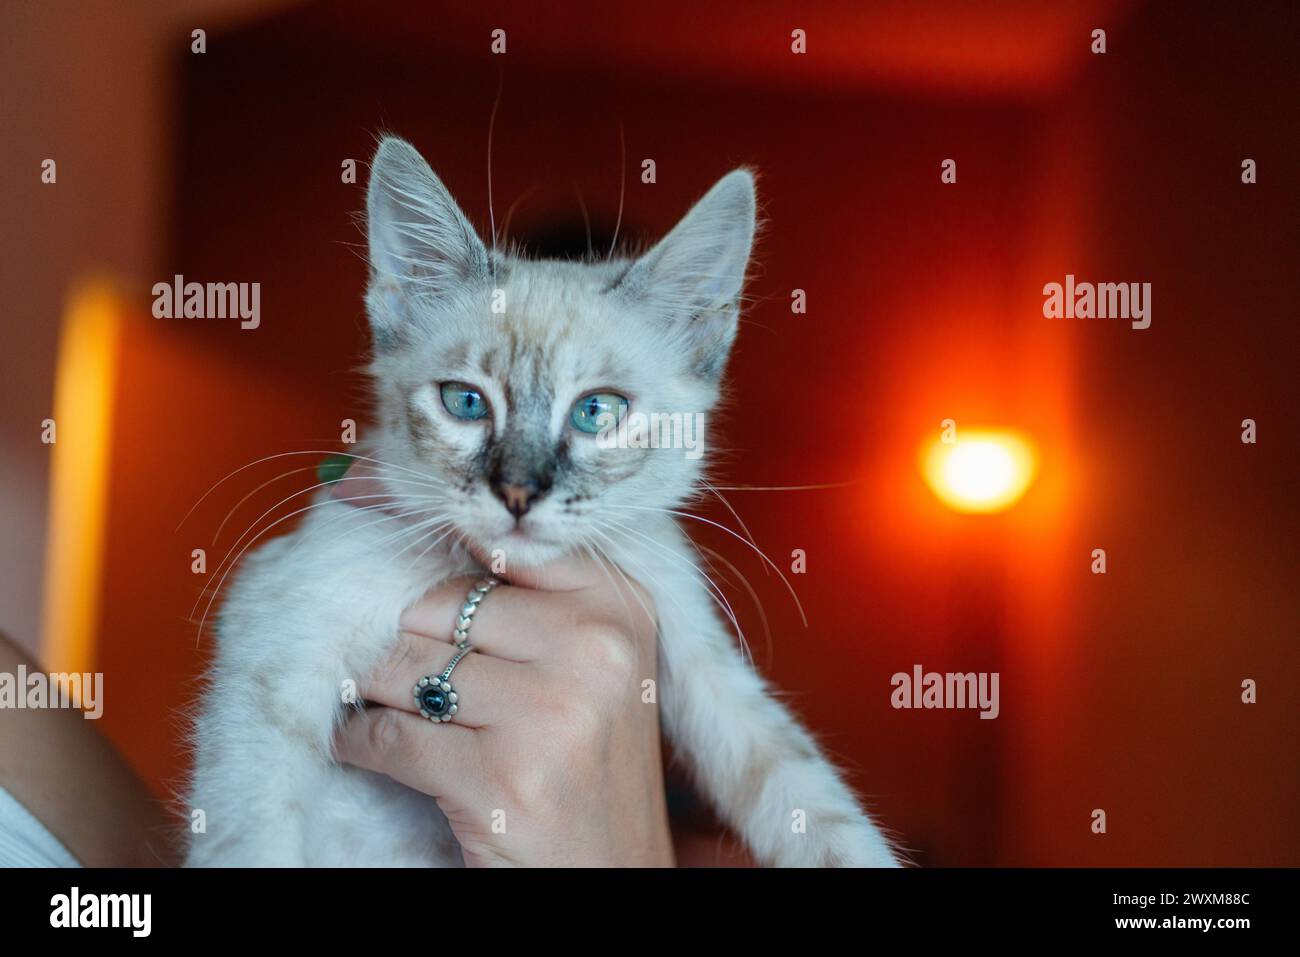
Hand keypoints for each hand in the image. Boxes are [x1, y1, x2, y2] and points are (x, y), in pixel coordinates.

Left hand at [330, 473, 671, 865]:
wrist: (611, 876)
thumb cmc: (591, 764)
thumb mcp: (595, 664)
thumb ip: (534, 599)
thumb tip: (423, 537)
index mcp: (620, 607)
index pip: (503, 547)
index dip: (440, 549)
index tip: (390, 530)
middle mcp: (594, 648)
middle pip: (441, 607)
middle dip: (407, 640)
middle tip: (396, 664)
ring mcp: (548, 712)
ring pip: (408, 667)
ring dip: (375, 689)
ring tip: (375, 701)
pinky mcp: (499, 776)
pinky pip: (390, 735)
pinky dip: (360, 740)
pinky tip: (360, 743)